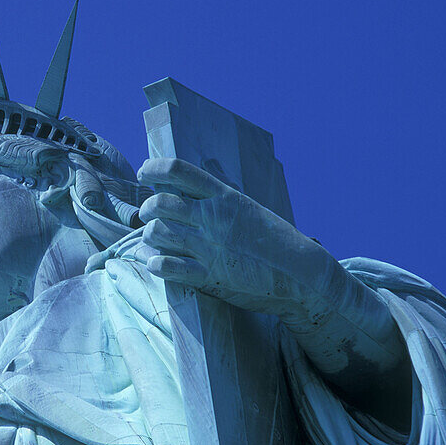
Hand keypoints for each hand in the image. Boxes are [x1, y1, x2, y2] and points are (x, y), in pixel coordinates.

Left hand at [137, 157, 327, 318]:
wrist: (301, 274)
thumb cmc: (272, 240)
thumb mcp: (246, 207)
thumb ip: (218, 197)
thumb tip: (189, 182)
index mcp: (224, 197)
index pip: (178, 170)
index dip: (153, 168)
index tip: (143, 173)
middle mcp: (213, 218)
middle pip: (160, 202)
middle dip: (147, 208)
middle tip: (148, 215)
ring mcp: (209, 247)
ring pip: (158, 233)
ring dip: (149, 237)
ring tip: (154, 241)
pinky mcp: (209, 276)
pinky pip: (168, 267)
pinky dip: (155, 264)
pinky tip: (156, 263)